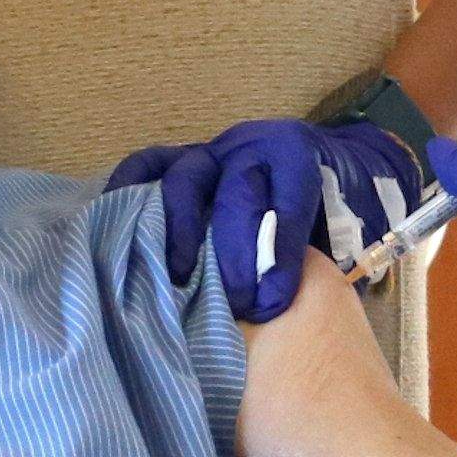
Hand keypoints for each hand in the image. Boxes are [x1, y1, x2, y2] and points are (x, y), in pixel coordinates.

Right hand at [109, 117, 425, 320]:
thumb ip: (313, 259)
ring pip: (185, 178)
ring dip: (178, 228)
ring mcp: (210, 153)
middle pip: (236, 190)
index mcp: (296, 158)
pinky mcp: (178, 160)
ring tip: (177, 275)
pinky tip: (119, 223)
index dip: (278, 250)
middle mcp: (249, 148)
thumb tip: (278, 308)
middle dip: (234, 250)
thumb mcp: (336, 233)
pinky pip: (147, 165)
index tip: (272, 301)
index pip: (287, 199)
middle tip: (238, 302)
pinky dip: (130, 190)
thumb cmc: (327, 215)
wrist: (326, 175)